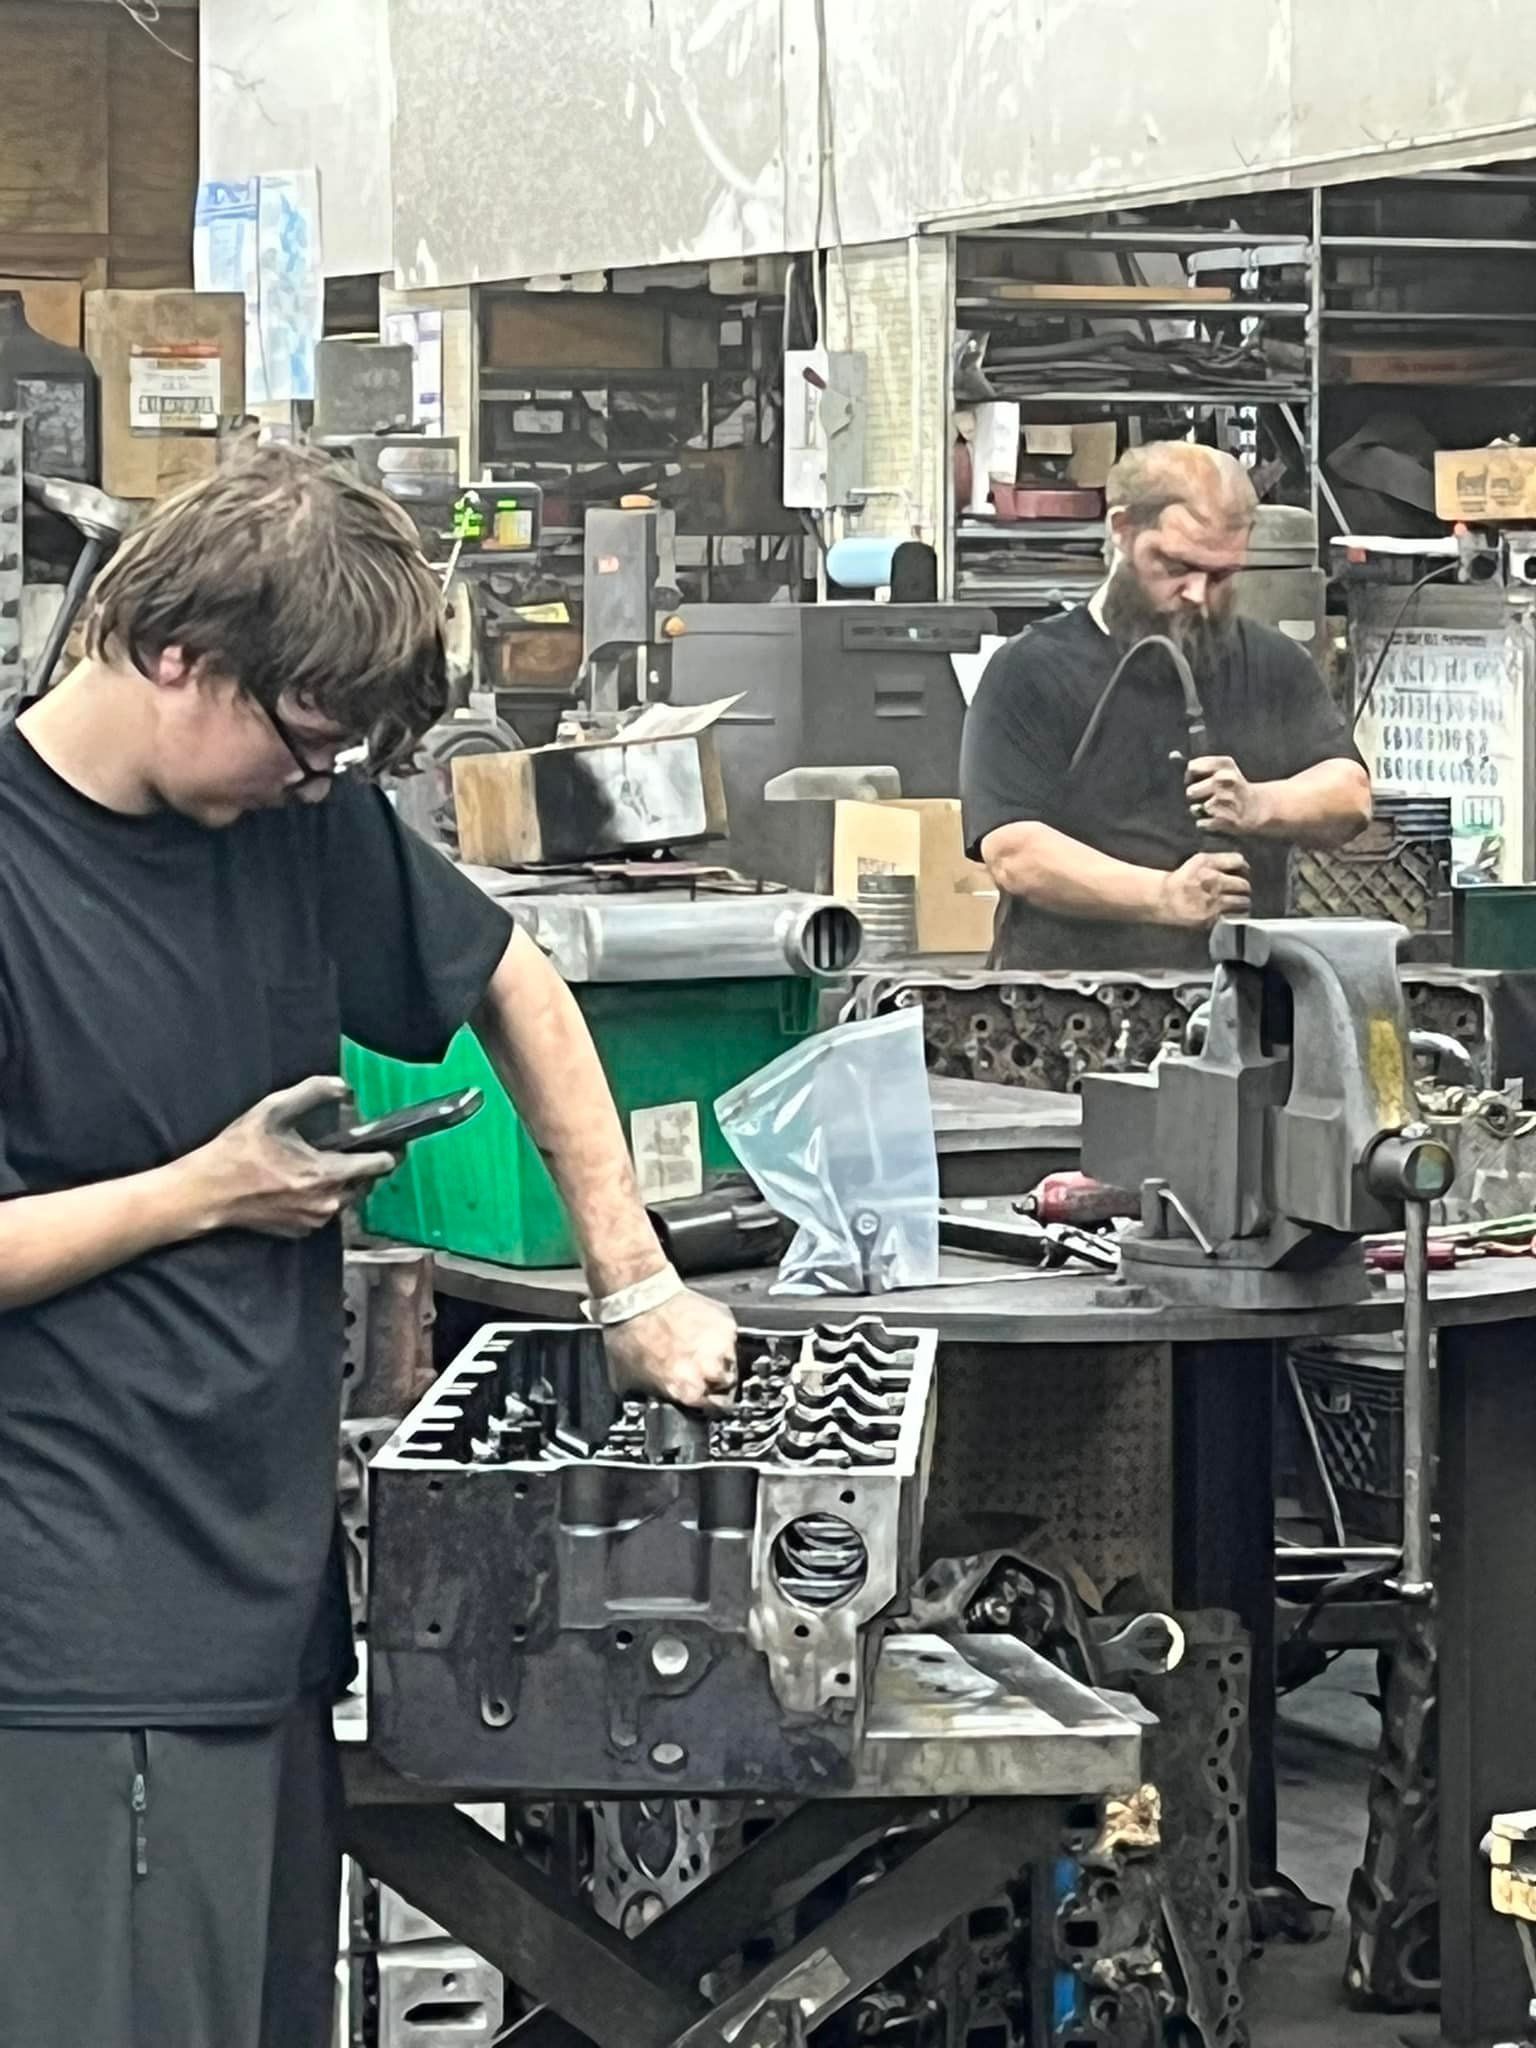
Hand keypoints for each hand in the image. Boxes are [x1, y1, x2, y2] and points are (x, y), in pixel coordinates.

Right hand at [177, 1076, 397, 1239]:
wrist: (206, 1193)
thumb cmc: (238, 1151)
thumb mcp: (272, 1111)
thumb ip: (312, 1092)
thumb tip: (344, 1086)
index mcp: (325, 1174)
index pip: (377, 1166)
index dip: (389, 1153)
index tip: (396, 1145)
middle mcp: (326, 1203)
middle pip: (365, 1184)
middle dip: (364, 1168)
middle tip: (352, 1150)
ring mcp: (314, 1222)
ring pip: (346, 1200)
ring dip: (344, 1183)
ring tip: (327, 1164)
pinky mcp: (300, 1232)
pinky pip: (326, 1213)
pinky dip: (324, 1198)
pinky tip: (306, 1183)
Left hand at [604, 1287, 738, 1412]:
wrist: (637, 1297)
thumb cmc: (630, 1334)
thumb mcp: (628, 1382)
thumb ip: (654, 1398)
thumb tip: (658, 1404)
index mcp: (690, 1389)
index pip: (717, 1409)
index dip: (710, 1404)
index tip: (706, 1398)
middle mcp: (710, 1369)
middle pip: (728, 1386)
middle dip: (715, 1382)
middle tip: (699, 1371)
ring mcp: (722, 1344)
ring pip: (731, 1362)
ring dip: (719, 1360)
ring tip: (697, 1349)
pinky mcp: (726, 1323)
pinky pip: (729, 1338)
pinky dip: (718, 1338)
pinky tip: (699, 1333)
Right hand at [1156, 851, 1251, 928]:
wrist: (1162, 899)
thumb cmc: (1182, 879)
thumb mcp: (1198, 861)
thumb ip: (1220, 860)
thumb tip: (1243, 864)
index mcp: (1209, 864)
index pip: (1238, 861)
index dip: (1244, 867)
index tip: (1243, 872)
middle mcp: (1212, 881)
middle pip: (1243, 884)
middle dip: (1244, 888)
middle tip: (1242, 890)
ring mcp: (1213, 901)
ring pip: (1242, 902)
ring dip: (1243, 902)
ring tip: (1239, 902)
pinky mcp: (1211, 917)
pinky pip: (1233, 916)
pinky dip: (1235, 914)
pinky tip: (1231, 912)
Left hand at [1185, 755, 1269, 835]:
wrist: (1255, 808)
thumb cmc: (1229, 787)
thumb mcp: (1218, 769)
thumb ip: (1195, 765)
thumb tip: (1172, 755)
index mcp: (1225, 764)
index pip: (1191, 768)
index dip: (1189, 777)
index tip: (1196, 780)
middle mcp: (1228, 779)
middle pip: (1190, 792)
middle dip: (1194, 797)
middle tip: (1206, 796)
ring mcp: (1229, 799)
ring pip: (1195, 809)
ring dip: (1200, 811)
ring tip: (1214, 808)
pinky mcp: (1229, 820)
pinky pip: (1201, 823)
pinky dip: (1205, 824)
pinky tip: (1216, 819)